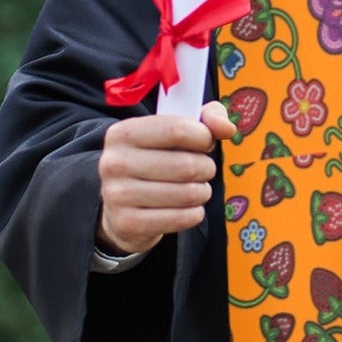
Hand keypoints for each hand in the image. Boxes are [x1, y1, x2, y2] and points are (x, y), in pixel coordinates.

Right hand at [96, 100, 235, 255]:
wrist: (121, 206)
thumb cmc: (156, 160)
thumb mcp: (176, 130)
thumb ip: (207, 118)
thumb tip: (226, 128)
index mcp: (123, 133)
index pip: (177, 129)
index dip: (203, 137)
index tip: (206, 143)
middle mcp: (114, 162)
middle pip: (186, 165)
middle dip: (206, 168)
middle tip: (203, 170)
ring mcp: (117, 195)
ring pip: (187, 194)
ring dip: (202, 192)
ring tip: (196, 189)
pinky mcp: (127, 223)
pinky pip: (181, 218)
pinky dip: (194, 213)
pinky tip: (188, 208)